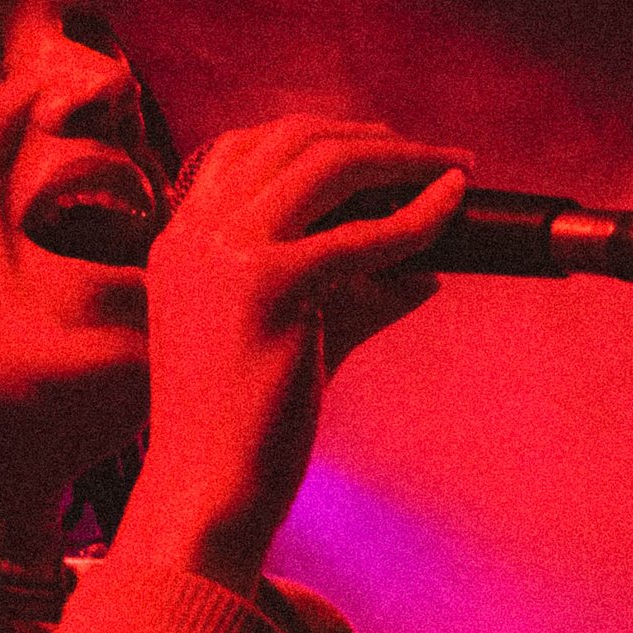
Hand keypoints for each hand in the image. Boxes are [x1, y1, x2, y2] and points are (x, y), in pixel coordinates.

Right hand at [113, 120, 469, 594]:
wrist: (206, 498)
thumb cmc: (243, 437)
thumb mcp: (294, 344)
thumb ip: (351, 298)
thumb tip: (425, 273)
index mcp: (180, 244)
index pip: (247, 147)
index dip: (320, 134)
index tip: (377, 149)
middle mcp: (194, 236)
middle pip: (292, 139)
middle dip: (371, 138)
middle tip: (432, 156)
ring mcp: (224, 256)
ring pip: (328, 166)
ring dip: (402, 159)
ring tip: (451, 170)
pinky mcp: (266, 287)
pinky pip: (363, 236)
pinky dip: (418, 216)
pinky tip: (451, 208)